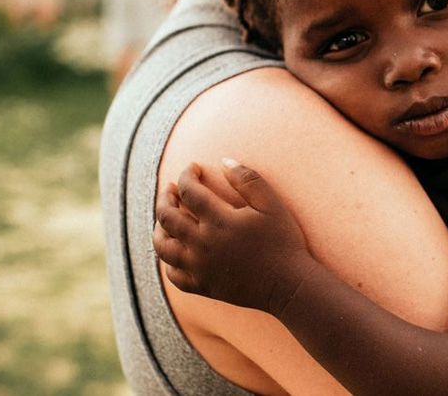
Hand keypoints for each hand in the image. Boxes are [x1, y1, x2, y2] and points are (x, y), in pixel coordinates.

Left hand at [153, 160, 313, 315]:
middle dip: (165, 197)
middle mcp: (203, 244)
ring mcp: (199, 268)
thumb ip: (248, 179)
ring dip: (158, 227)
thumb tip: (224, 160)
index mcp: (219, 221)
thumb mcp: (271, 204)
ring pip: (162, 247)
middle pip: (167, 217)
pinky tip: (176, 250)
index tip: (193, 167)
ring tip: (165, 217)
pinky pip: (173, 275)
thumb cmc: (284, 240)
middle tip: (171, 189)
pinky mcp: (202, 286)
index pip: (189, 191)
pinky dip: (168, 261)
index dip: (187, 175)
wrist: (289, 284)